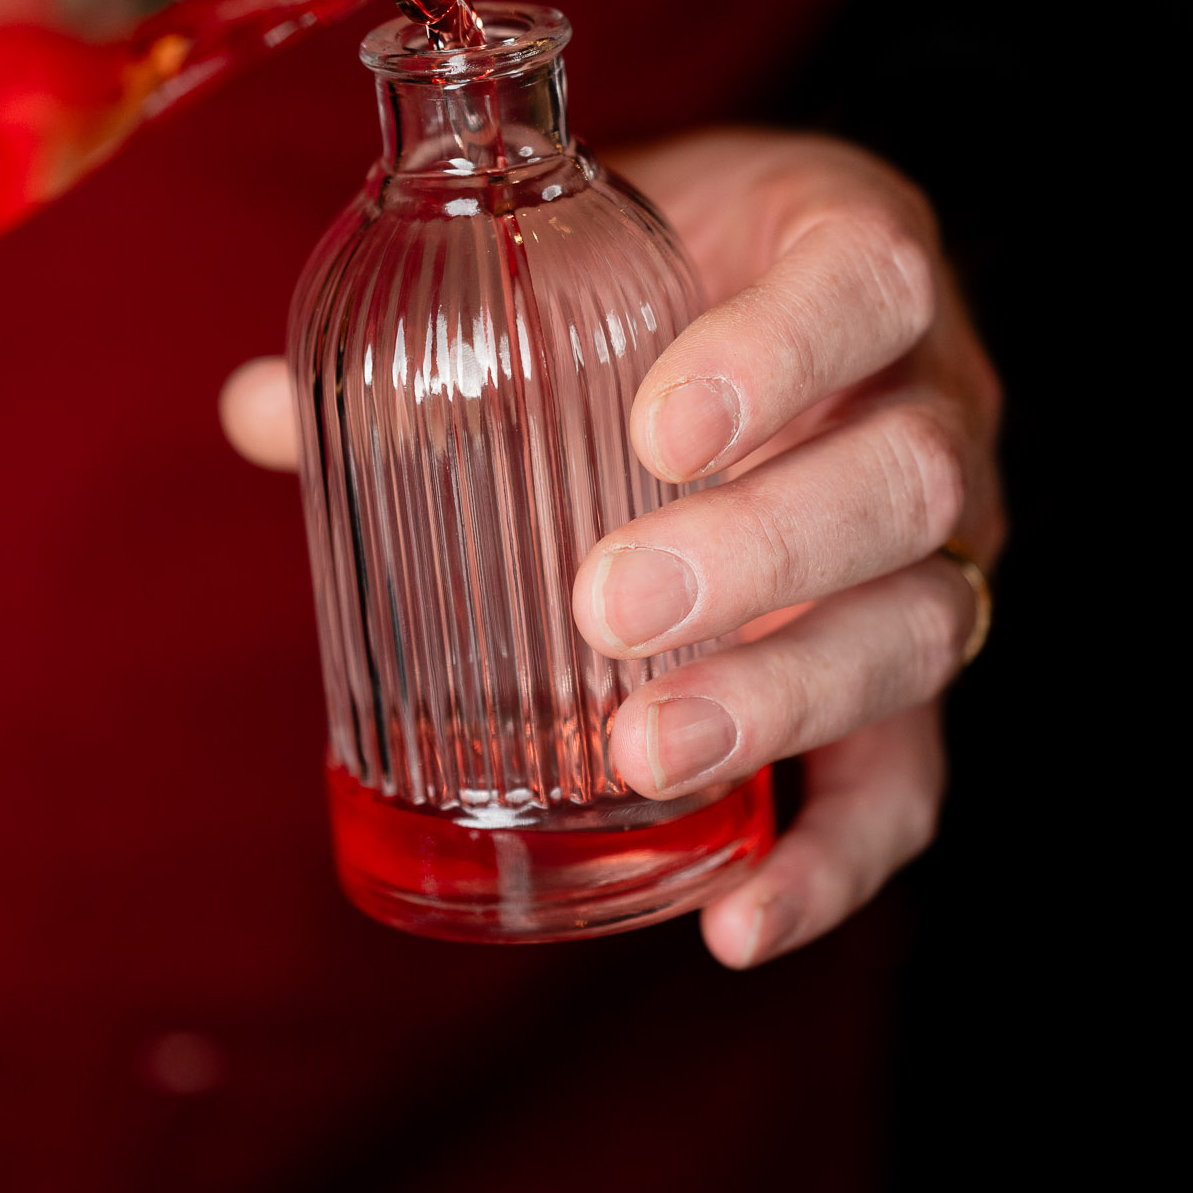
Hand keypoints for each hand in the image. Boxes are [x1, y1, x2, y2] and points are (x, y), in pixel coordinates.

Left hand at [221, 127, 1003, 967]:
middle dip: (760, 552)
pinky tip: (735, 924)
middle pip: (906, 482)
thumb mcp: (578, 278)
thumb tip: (255, 409)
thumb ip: (439, 344)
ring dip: (781, 698)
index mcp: (858, 267)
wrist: (765, 322)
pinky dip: (831, 862)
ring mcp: (937, 551)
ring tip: (640, 752)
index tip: (659, 424)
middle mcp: (933, 407)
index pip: (870, 281)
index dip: (784, 351)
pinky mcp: (905, 678)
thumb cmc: (664, 291)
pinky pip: (909, 781)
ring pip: (918, 627)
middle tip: (607, 605)